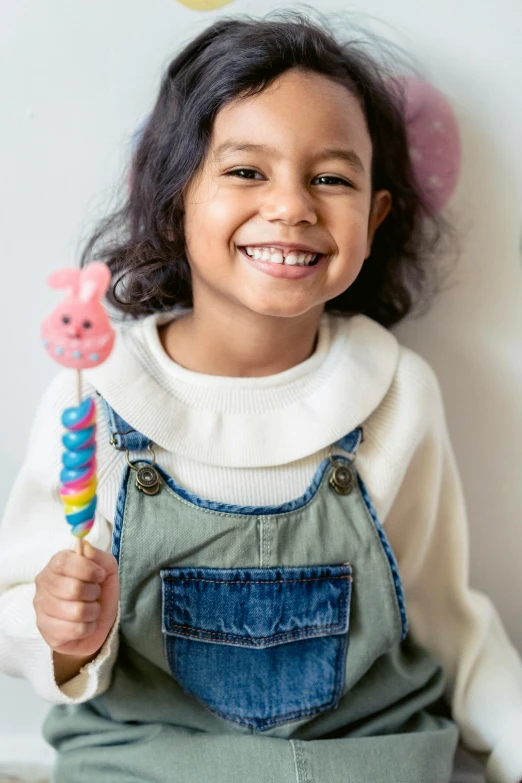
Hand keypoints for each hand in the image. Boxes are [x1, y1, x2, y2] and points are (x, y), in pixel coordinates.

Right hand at [34, 540, 118, 658]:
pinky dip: (88, 627)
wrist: (96, 623)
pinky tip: (84, 624)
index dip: (86, 569)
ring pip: (76, 612)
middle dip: (93, 593)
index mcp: (56, 564)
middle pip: (72, 588)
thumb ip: (98, 556)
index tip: (100, 575)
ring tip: (91, 610)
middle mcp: (43, 584)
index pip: (63, 562)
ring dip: (93, 611)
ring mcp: (41, 608)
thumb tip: (85, 547)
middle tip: (95, 594)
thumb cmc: (99, 592)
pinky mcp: (45, 631)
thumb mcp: (107, 570)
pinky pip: (75, 630)